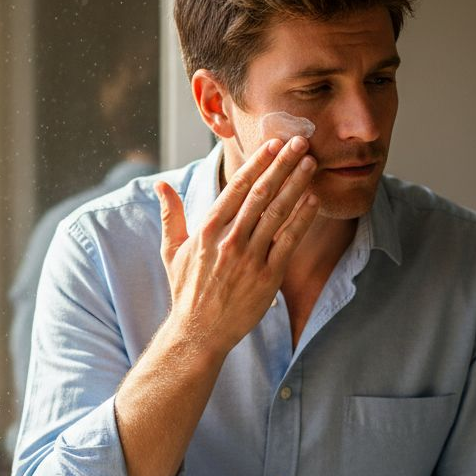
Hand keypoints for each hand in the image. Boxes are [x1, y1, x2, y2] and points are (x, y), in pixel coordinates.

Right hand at [153, 136, 318, 355]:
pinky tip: (313, 202)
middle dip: (282, 165)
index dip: (257, 163)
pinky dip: (302, 220)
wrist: (198, 333)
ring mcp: (250, 258)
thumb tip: (162, 186)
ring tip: (310, 164)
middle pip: (261, 194)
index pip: (236, 188)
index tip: (272, 144)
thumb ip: (171, 215)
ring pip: (277, 213)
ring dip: (296, 185)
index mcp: (207, 229)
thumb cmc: (186, 290)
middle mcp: (229, 240)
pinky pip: (289, 242)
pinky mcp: (267, 277)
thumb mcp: (171, 251)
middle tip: (300, 142)